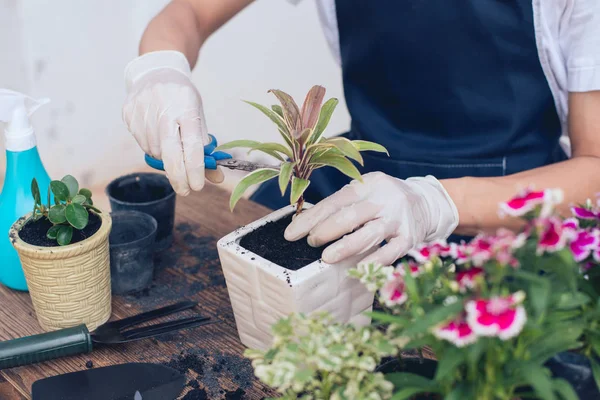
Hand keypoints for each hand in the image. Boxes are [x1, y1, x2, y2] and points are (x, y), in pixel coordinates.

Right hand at [122, 50, 223, 195]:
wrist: (156, 71)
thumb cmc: (183, 99)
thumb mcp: (199, 117)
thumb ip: (205, 148)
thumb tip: (216, 178)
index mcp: (187, 109)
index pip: (192, 146)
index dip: (195, 170)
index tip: (198, 186)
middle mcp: (164, 110)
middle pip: (170, 155)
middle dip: (178, 177)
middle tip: (186, 190)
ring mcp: (143, 112)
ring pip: (155, 152)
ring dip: (166, 159)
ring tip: (171, 144)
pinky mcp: (129, 114)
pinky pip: (142, 144)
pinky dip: (153, 147)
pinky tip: (157, 135)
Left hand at [284, 172, 458, 265]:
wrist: (427, 202)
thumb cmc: (384, 200)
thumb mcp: (366, 191)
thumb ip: (342, 204)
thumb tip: (306, 224)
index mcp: (368, 185)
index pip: (335, 201)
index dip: (311, 218)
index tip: (291, 234)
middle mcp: (384, 199)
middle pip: (351, 215)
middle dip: (326, 230)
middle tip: (311, 242)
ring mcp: (398, 219)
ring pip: (369, 234)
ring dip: (346, 247)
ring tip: (327, 258)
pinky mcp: (410, 238)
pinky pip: (390, 252)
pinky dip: (373, 262)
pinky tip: (357, 269)